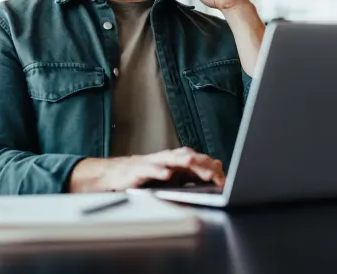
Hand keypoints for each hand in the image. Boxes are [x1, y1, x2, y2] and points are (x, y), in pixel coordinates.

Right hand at [69, 147, 224, 192]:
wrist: (113, 175)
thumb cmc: (143, 176)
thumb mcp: (169, 177)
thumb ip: (189, 175)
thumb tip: (213, 174)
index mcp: (174, 161)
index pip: (197, 162)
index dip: (210, 169)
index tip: (223, 179)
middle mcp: (165, 158)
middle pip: (186, 158)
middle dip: (201, 164)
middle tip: (215, 172)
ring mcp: (151, 163)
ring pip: (169, 159)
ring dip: (181, 160)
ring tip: (192, 162)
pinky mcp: (137, 170)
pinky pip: (149, 170)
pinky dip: (158, 171)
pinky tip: (166, 174)